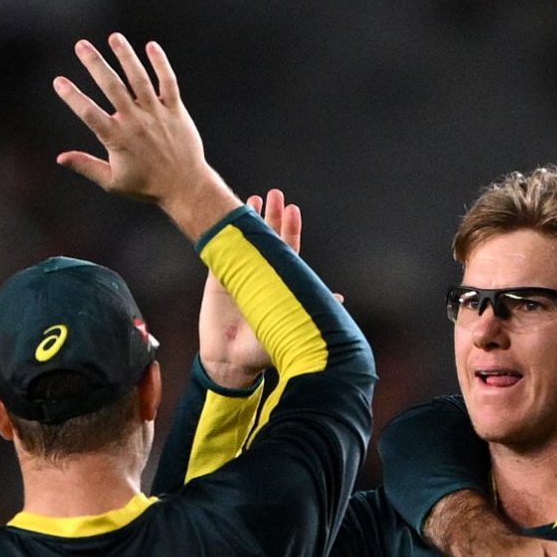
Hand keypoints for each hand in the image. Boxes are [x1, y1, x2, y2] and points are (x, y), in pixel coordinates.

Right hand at [52, 36, 238, 235]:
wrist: (185, 187)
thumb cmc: (146, 186)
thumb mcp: (112, 182)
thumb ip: (86, 166)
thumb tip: (60, 158)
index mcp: (117, 139)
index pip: (89, 113)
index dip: (72, 96)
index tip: (58, 81)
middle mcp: (136, 122)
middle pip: (112, 87)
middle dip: (95, 64)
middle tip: (81, 45)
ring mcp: (157, 114)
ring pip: (139, 79)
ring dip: (126, 56)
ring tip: (114, 37)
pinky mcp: (175, 110)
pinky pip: (168, 82)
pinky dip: (160, 64)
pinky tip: (151, 46)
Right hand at [198, 190, 298, 388]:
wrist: (229, 363)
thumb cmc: (262, 351)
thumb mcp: (290, 328)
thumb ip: (311, 309)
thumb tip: (338, 297)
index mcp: (280, 284)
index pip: (289, 251)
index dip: (290, 230)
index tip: (293, 210)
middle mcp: (262, 276)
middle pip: (269, 239)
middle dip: (272, 216)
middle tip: (276, 193)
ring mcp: (240, 276)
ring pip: (246, 241)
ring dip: (250, 220)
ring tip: (254, 199)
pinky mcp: (218, 280)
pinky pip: (222, 252)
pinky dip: (225, 236)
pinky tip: (227, 219)